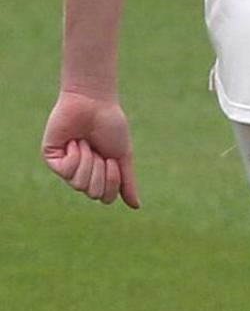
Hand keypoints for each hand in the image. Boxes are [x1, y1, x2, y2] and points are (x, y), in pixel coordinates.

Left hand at [43, 91, 139, 207]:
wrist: (94, 104)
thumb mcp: (123, 156)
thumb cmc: (111, 126)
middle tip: (99, 151)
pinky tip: (74, 141)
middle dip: (101, 171)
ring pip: (78, 184)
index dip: (113, 181)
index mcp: (99, 175)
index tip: (113, 159)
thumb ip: (127, 182)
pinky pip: (66, 171)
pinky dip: (75, 155)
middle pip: (92, 192)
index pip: (105, 197)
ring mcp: (66, 167)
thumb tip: (136, 207)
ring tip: (85, 143)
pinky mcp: (52, 158)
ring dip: (88, 161)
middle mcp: (81, 174)